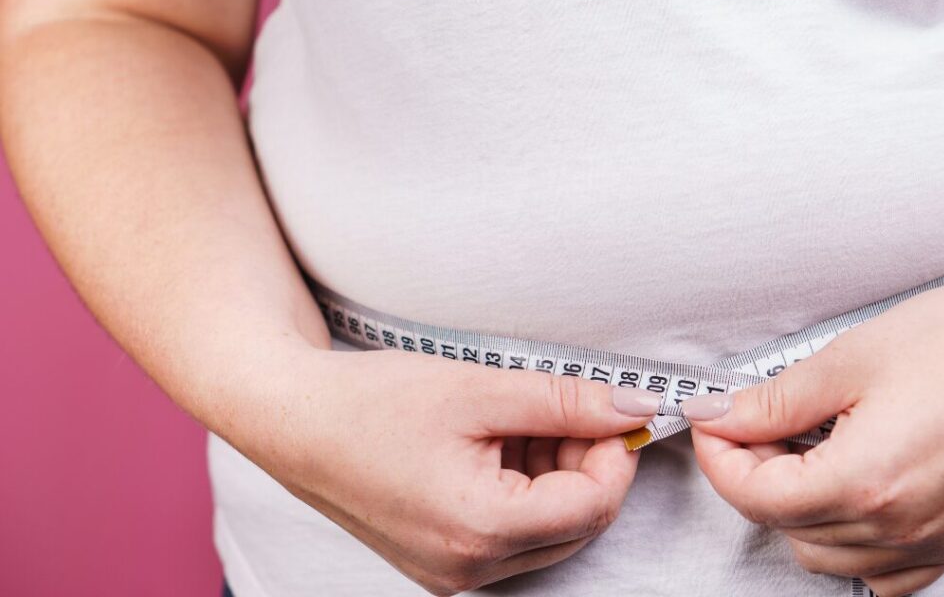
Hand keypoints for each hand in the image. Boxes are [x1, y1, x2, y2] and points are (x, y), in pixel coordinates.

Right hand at [238, 347, 660, 595]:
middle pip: (575, 523)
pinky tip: (495, 441)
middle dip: (585, 461)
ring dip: (553, 473)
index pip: (594, 504)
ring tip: (517, 418)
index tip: (613, 407)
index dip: (616, 451)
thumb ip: (565, 401)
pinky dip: (520, 487)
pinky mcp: (438, 561)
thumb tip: (632, 407)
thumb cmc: (373, 401)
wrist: (292, 421)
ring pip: (545, 529)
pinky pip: (509, 533)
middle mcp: (468, 568)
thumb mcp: (478, 390)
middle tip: (565, 406)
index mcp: (480, 530)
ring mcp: (451, 572)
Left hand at [687, 260, 943, 595]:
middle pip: (782, 525)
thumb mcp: (844, 363)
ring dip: (791, 505)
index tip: (711, 420)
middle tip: (750, 421)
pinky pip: (878, 571)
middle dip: (748, 473)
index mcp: (866, 482)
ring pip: (821, 553)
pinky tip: (840, 488)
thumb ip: (770, 402)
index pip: (754, 497)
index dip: (717, 456)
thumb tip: (717, 415)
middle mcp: (898, 527)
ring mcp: (927, 539)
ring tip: (796, 446)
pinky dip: (843, 538)